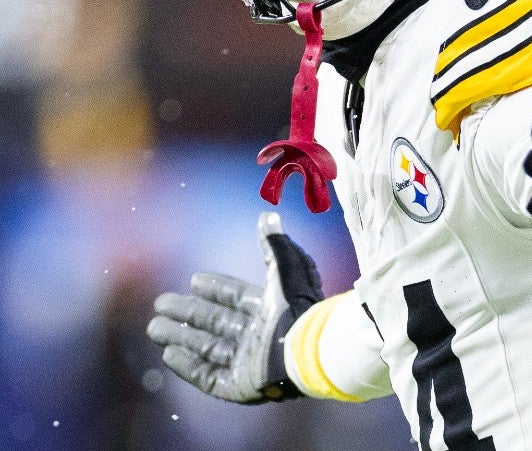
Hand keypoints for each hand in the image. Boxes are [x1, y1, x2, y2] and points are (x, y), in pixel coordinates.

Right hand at [146, 212, 322, 402]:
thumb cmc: (298, 308)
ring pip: (207, 348)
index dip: (215, 288)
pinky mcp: (239, 386)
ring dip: (180, 338)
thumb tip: (268, 214)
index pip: (236, 297)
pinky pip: (208, 376)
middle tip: (160, 304)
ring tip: (154, 328)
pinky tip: (168, 354)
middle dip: (187, 313)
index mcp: (270, 309)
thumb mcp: (287, 269)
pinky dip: (187, 366)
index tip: (194, 280)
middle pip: (215, 323)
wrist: (307, 350)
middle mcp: (257, 335)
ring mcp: (248, 362)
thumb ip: (274, 245)